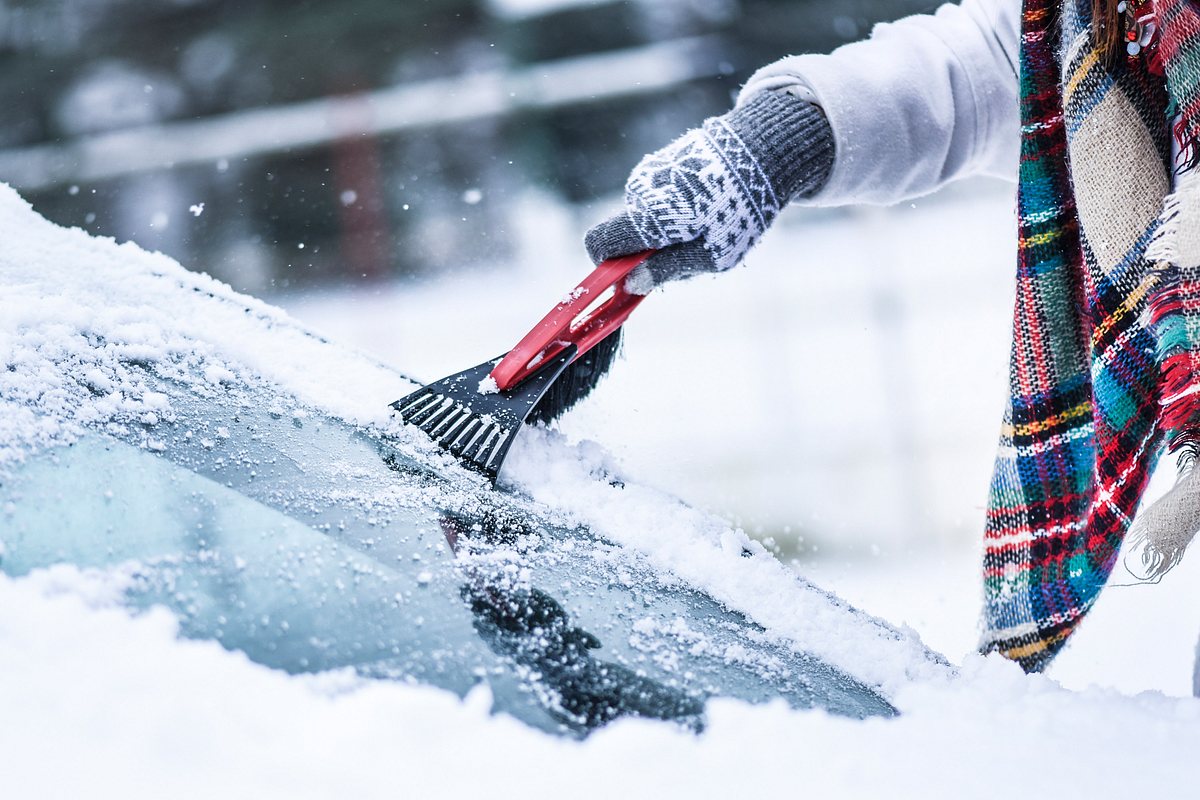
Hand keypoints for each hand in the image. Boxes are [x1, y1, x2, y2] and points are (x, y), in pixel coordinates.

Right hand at [585, 90, 833, 293]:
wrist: (762, 151)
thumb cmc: (740, 211)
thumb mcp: (711, 255)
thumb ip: (666, 270)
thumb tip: (631, 284)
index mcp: (648, 217)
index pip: (598, 243)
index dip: (606, 265)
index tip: (630, 275)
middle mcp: (639, 191)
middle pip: (625, 233)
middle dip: (648, 249)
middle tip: (690, 248)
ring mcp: (648, 172)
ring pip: (643, 215)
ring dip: (666, 227)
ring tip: (706, 221)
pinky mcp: (661, 161)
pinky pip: (656, 196)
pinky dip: (674, 207)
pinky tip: (706, 201)